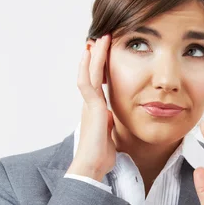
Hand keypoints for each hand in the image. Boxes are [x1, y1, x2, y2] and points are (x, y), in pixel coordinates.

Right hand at [66, 34, 115, 180]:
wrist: (92, 165)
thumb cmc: (100, 156)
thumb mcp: (110, 137)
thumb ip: (111, 126)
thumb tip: (114, 123)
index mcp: (97, 112)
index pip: (99, 85)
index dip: (102, 71)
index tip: (106, 58)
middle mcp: (91, 105)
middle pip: (93, 75)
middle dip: (97, 58)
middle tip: (102, 40)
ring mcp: (90, 104)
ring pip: (91, 73)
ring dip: (95, 56)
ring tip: (99, 39)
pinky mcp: (91, 106)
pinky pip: (89, 81)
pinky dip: (89, 66)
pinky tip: (91, 53)